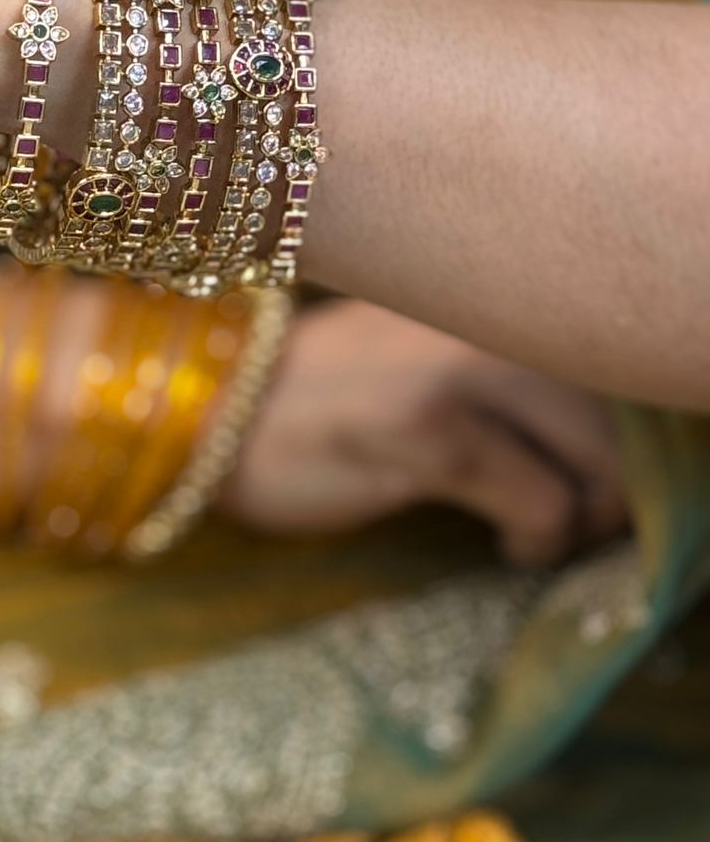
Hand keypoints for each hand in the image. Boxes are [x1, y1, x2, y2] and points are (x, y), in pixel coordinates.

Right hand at [225, 300, 626, 564]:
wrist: (216, 413)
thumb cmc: (324, 392)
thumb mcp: (425, 352)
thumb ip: (507, 367)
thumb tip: (605, 431)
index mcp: (491, 294)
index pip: (612, 354)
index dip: (626, 433)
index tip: (595, 474)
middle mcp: (488, 317)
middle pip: (625, 414)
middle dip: (615, 485)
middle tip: (578, 518)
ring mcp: (461, 371)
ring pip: (603, 463)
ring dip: (588, 517)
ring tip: (544, 532)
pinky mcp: (431, 435)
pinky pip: (545, 505)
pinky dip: (542, 541)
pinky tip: (511, 546)